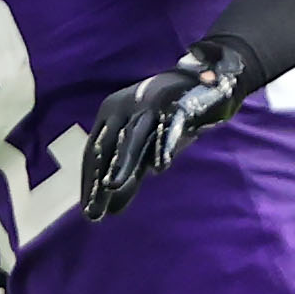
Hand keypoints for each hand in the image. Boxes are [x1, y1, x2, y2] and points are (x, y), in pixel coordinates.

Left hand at [80, 38, 257, 219]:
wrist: (207, 80)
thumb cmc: (168, 118)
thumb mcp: (145, 150)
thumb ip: (129, 177)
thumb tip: (111, 211)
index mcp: (111, 114)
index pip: (94, 152)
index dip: (89, 182)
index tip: (88, 211)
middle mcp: (125, 107)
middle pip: (108, 147)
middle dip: (98, 181)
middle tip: (92, 213)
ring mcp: (150, 105)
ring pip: (134, 137)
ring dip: (123, 162)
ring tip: (111, 186)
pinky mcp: (177, 105)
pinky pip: (170, 127)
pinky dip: (164, 145)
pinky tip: (161, 167)